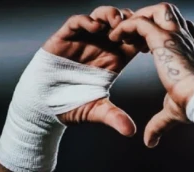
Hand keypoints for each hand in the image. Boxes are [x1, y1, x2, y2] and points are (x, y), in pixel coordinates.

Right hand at [43, 6, 143, 135]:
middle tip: (136, 28)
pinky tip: (95, 26)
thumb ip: (113, 117)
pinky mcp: (65, 36)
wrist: (43, 103)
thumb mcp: (96, 111)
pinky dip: (87, 20)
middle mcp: (100, 46)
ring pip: (101, 17)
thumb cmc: (71, 105)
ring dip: (111, 16)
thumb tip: (130, 132)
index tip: (149, 43)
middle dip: (130, 22)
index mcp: (113, 60)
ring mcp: (83, 39)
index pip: (133, 42)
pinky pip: (77, 22)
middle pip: (120, 24)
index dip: (142, 39)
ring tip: (117, 24)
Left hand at [108, 3, 193, 145]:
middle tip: (134, 35)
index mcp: (192, 51)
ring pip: (156, 10)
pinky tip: (116, 37)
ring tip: (125, 32)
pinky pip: (140, 23)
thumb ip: (158, 123)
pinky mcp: (164, 39)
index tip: (147, 48)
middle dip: (150, 18)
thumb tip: (149, 142)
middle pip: (168, 13)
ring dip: (139, 17)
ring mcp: (176, 36)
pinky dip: (126, 27)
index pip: (180, 30)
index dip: (163, 34)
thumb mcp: (173, 113)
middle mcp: (186, 39)